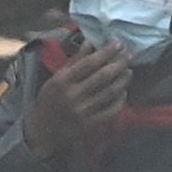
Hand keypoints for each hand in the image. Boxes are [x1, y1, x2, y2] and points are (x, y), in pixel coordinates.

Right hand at [25, 41, 133, 161]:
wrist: (42, 129)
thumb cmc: (50, 99)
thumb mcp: (56, 78)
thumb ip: (74, 61)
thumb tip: (90, 42)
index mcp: (62, 81)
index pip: (89, 63)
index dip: (107, 52)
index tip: (118, 44)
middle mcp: (73, 96)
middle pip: (103, 76)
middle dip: (119, 63)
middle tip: (128, 56)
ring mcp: (82, 111)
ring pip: (110, 92)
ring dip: (123, 80)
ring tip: (128, 72)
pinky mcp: (89, 124)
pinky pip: (112, 110)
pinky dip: (120, 100)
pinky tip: (123, 92)